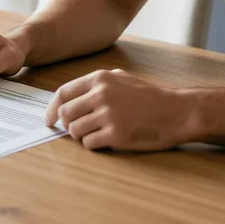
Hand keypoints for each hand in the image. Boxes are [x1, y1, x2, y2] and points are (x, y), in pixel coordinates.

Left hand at [45, 69, 200, 150]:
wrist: (176, 112)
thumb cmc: (149, 97)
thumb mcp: (121, 78)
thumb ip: (96, 84)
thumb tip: (69, 98)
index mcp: (100, 79)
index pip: (63, 93)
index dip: (51, 109)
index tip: (49, 120)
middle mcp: (101, 95)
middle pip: (66, 114)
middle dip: (68, 125)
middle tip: (79, 130)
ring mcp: (108, 115)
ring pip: (75, 131)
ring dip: (82, 136)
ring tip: (97, 134)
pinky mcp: (116, 134)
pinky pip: (90, 144)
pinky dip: (94, 145)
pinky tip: (106, 141)